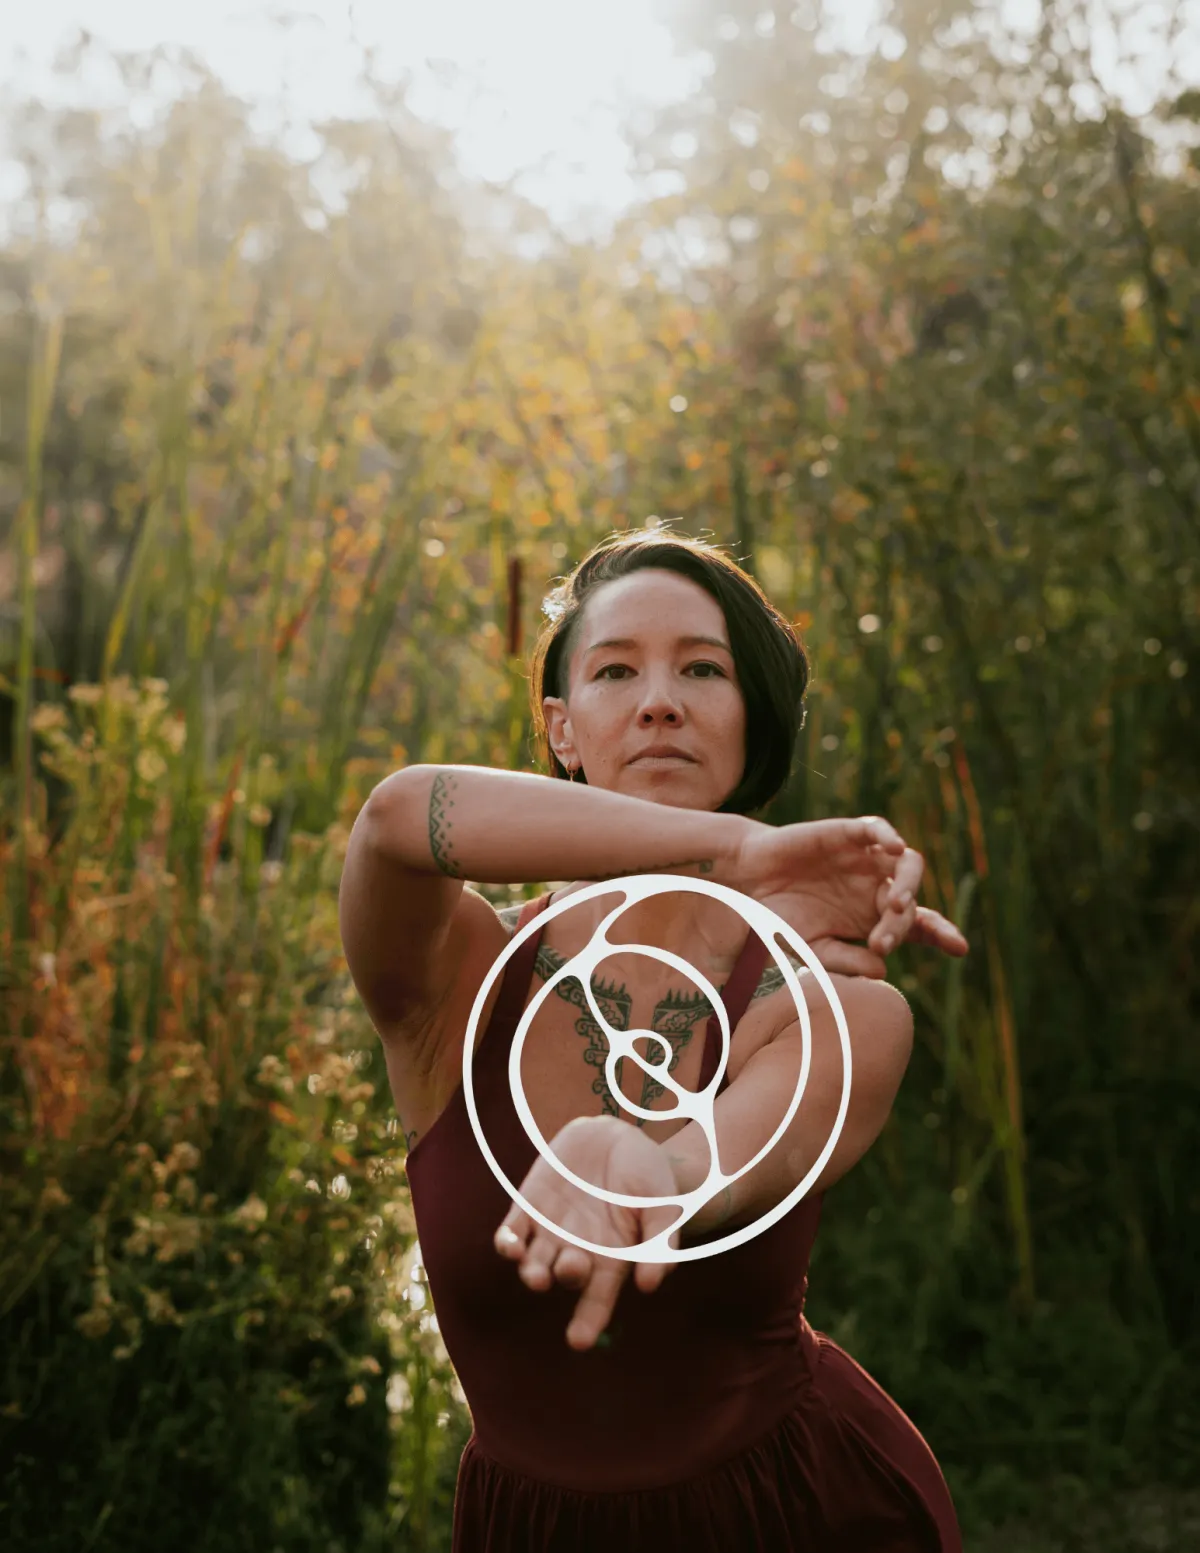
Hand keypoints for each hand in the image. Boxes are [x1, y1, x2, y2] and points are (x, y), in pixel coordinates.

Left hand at [494, 1115, 680, 1350]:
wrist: (618, 1134)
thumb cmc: (648, 1177)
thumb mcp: (664, 1207)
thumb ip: (660, 1244)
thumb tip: (649, 1286)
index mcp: (611, 1259)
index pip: (596, 1300)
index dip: (587, 1323)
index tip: (578, 1341)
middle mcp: (578, 1251)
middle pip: (565, 1277)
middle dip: (567, 1276)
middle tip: (574, 1265)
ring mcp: (550, 1231)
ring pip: (534, 1264)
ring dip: (532, 1273)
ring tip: (538, 1276)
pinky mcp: (529, 1207)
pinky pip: (512, 1233)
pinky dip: (508, 1243)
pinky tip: (512, 1246)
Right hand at [736, 817, 967, 977]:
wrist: (747, 884)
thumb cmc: (780, 918)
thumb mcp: (811, 949)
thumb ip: (845, 961)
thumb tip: (882, 970)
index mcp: (874, 918)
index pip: (919, 926)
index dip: (942, 934)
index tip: (959, 949)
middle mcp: (876, 887)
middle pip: (911, 901)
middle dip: (903, 924)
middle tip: (881, 943)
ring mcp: (865, 860)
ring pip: (907, 862)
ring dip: (908, 883)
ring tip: (896, 904)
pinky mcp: (847, 835)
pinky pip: (876, 829)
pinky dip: (888, 835)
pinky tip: (893, 848)